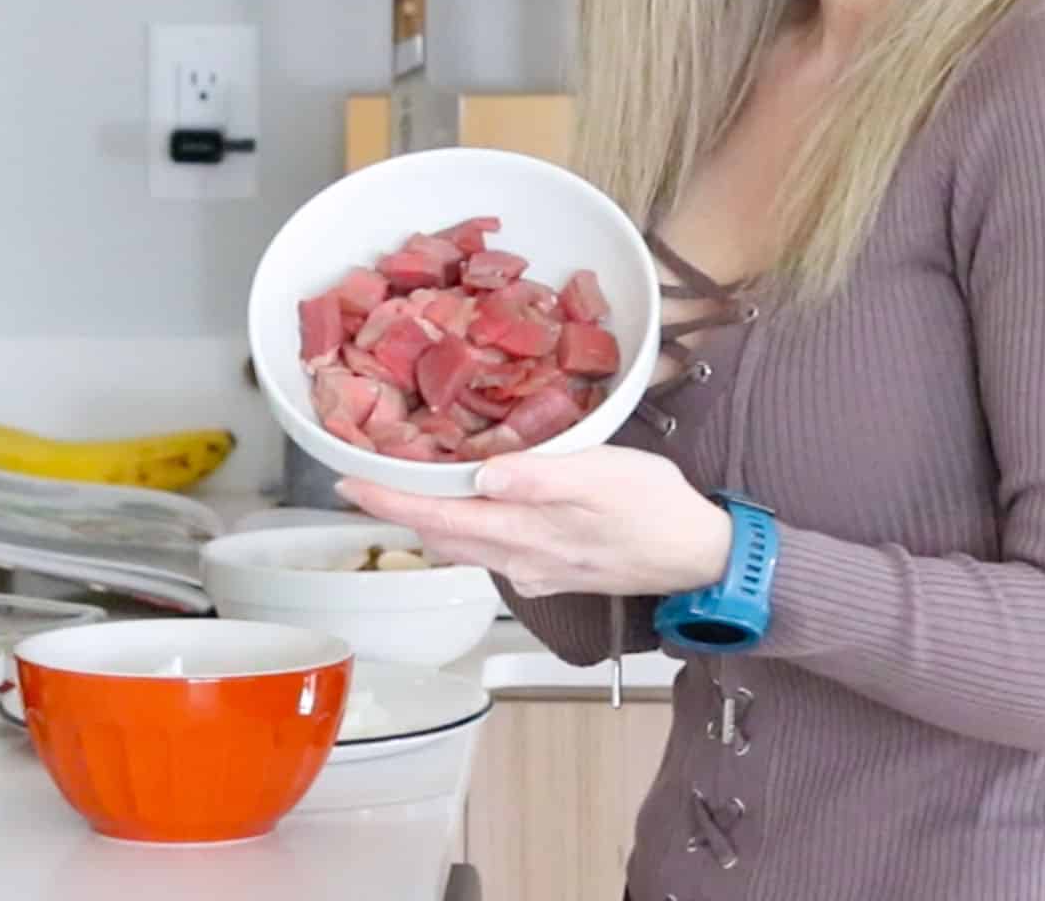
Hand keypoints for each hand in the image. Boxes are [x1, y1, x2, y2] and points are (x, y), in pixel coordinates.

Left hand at [335, 446, 732, 598]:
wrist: (698, 555)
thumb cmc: (655, 507)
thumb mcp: (604, 476)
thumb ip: (541, 477)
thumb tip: (483, 475)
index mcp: (524, 530)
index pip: (436, 515)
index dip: (387, 499)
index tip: (345, 481)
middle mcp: (519, 558)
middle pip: (440, 536)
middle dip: (397, 509)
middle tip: (363, 477)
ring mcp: (535, 569)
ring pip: (463, 546)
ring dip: (428, 520)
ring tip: (405, 488)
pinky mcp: (553, 568)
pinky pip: (492, 550)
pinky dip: (466, 528)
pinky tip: (473, 506)